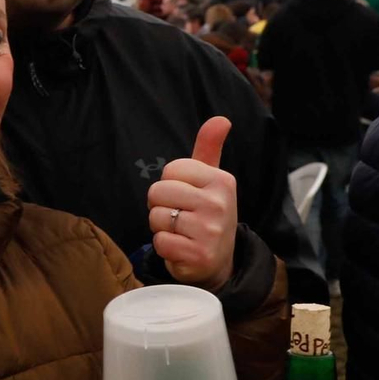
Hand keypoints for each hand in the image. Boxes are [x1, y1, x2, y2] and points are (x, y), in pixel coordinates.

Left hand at [148, 117, 238, 290]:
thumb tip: (221, 119)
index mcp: (222, 181)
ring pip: (156, 217)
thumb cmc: (207, 213)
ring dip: (162, 227)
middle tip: (180, 216)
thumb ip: (209, 148)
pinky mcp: (198, 255)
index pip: (171, 170)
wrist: (220, 261)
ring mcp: (210, 231)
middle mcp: (219, 204)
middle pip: (158, 191)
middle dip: (161, 205)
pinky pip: (159, 242)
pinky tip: (181, 248)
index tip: (186, 196)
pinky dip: (164, 247)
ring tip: (182, 232)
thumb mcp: (211, 179)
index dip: (170, 184)